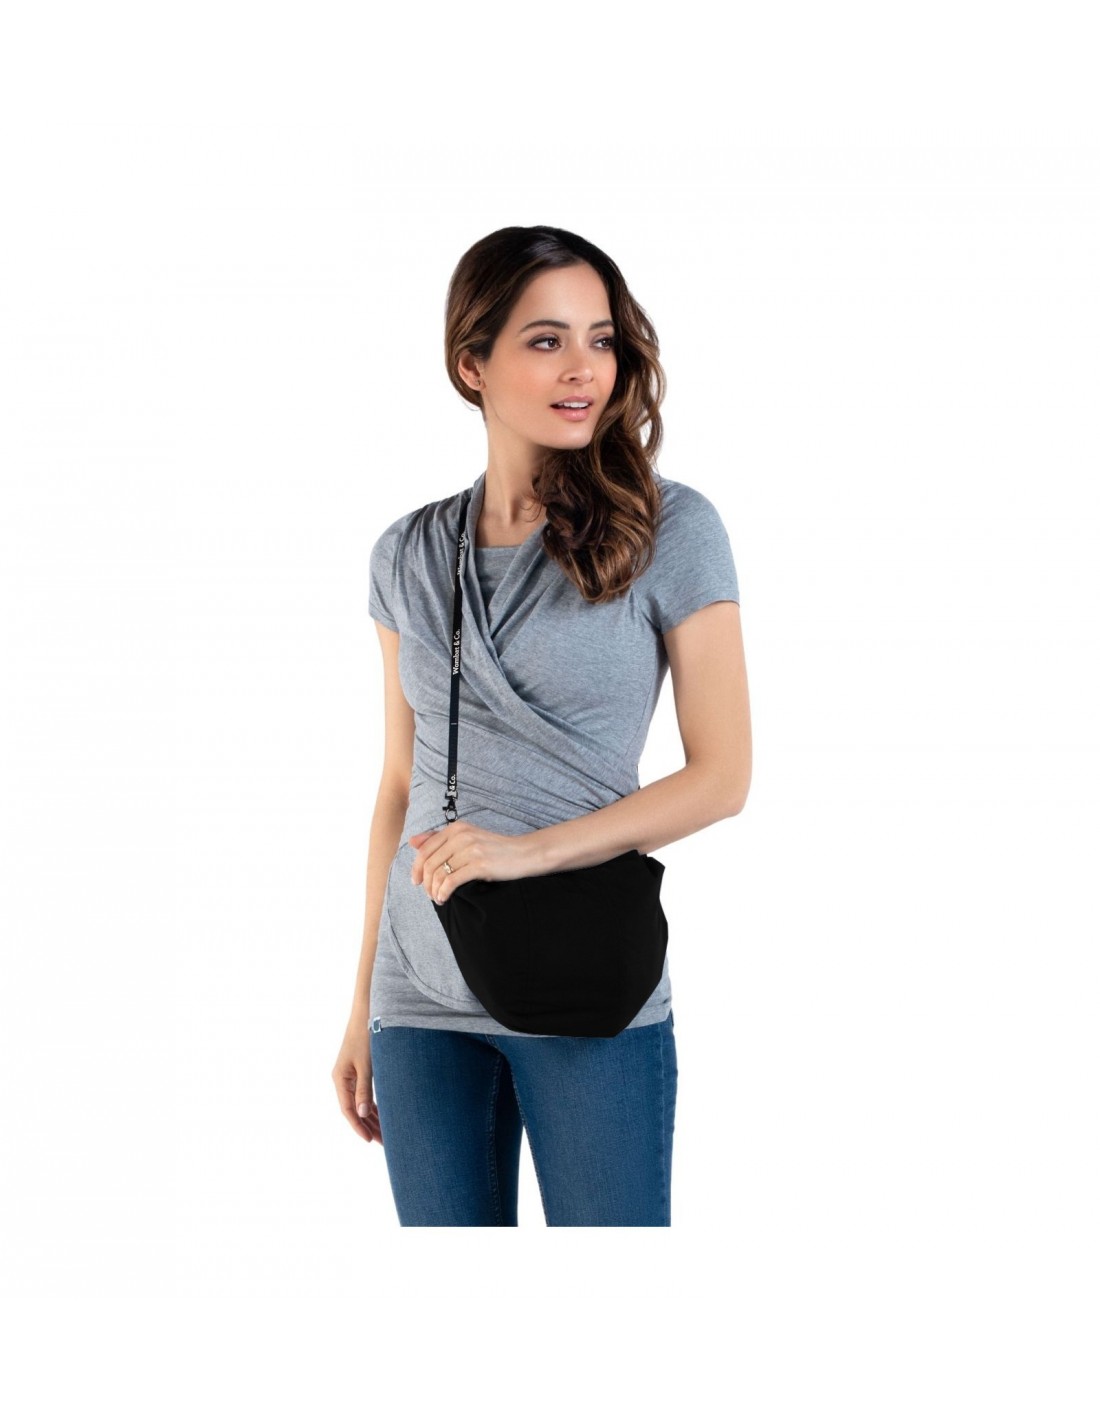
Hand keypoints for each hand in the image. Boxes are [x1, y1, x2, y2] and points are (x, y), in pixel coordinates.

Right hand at [332, 1019, 382, 1144]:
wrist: (367, 1012)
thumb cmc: (366, 1036)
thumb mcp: (367, 1065)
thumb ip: (364, 1090)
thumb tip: (361, 1114)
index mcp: (340, 1079)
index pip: (347, 1110)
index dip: (358, 1126)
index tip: (369, 1140)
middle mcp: (343, 1079)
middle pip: (354, 1110)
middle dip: (368, 1126)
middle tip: (383, 1143)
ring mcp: (350, 1075)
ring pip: (359, 1103)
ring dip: (371, 1118)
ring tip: (385, 1134)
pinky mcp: (358, 1070)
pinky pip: (364, 1094)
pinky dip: (373, 1106)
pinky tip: (383, 1116)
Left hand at [408, 820, 537, 905]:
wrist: (525, 853)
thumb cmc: (495, 849)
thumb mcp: (467, 839)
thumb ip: (440, 839)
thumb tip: (412, 841)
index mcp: (456, 828)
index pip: (425, 849)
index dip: (417, 868)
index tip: (417, 881)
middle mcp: (461, 836)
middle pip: (430, 863)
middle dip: (426, 882)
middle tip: (429, 894)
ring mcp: (471, 849)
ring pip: (439, 873)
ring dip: (434, 890)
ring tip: (438, 898)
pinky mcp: (480, 864)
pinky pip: (452, 881)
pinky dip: (444, 893)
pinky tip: (444, 899)